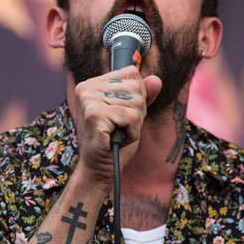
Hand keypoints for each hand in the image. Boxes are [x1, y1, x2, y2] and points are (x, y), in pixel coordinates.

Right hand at [73, 65, 161, 186]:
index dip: (138, 96)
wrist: (99, 169)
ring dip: (134, 124)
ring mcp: (89, 100)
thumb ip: (143, 96)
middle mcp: (87, 88)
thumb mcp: (132, 115)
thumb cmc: (114, 142)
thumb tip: (156, 80)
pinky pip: (132, 117)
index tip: (123, 115)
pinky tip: (119, 139)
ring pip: (136, 102)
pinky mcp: (95, 114)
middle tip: (121, 127)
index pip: (131, 73)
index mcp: (92, 84)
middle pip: (136, 87)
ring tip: (119, 133)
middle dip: (137, 112)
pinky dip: (132, 133)